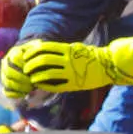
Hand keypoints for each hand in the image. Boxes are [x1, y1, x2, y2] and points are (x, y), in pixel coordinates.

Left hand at [0, 36, 132, 96]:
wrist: (107, 65)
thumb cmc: (90, 55)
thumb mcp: (75, 48)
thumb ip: (61, 50)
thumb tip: (43, 50)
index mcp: (67, 49)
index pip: (44, 48)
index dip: (32, 52)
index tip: (25, 55)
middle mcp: (68, 60)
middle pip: (43, 60)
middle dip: (31, 64)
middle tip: (25, 68)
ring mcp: (71, 72)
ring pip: (47, 74)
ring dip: (36, 76)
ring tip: (31, 78)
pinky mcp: (73, 84)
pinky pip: (55, 85)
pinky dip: (45, 85)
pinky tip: (40, 85)